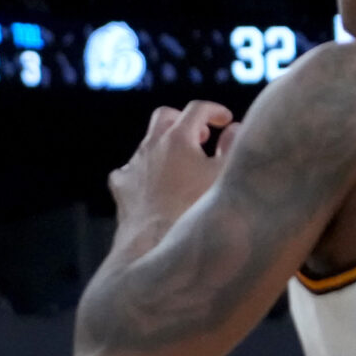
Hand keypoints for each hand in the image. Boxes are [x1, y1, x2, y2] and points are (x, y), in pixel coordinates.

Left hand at [109, 100, 239, 235]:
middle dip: (185, 121)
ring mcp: (132, 165)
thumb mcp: (224, 176)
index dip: (215, 111)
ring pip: (147, 144)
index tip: (226, 120)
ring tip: (187, 165)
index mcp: (176, 138)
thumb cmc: (197, 211)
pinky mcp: (121, 186)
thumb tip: (234, 129)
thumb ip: (232, 146)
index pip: (197, 109)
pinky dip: (147, 170)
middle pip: (164, 117)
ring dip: (167, 148)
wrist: (157, 245)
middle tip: (203, 137)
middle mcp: (149, 146)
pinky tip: (159, 184)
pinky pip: (132, 169)